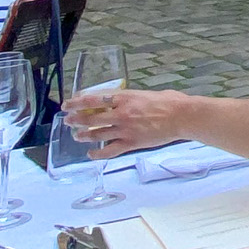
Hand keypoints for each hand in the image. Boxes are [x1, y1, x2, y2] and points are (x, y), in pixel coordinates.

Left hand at [64, 88, 185, 157]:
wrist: (181, 116)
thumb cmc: (168, 102)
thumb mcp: (145, 94)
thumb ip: (130, 98)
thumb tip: (122, 100)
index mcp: (124, 97)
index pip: (94, 99)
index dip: (78, 102)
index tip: (68, 104)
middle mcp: (121, 114)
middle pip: (91, 118)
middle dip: (76, 120)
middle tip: (67, 120)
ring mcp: (125, 129)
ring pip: (97, 134)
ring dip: (84, 135)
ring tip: (76, 136)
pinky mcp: (132, 143)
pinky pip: (110, 150)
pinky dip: (98, 154)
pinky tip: (91, 155)